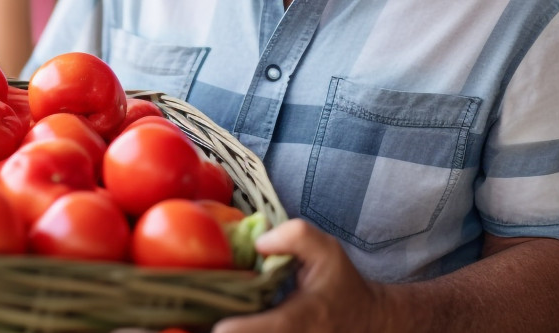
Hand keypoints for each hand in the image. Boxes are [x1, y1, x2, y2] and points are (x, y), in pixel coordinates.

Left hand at [213, 219, 386, 332]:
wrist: (364, 321)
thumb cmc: (340, 284)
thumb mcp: (327, 250)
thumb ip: (295, 236)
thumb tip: (258, 242)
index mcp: (300, 318)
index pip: (260, 330)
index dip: (234, 328)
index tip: (216, 323)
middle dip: (214, 329)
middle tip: (194, 316)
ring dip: (215, 330)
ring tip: (200, 319)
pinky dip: (231, 330)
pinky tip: (216, 321)